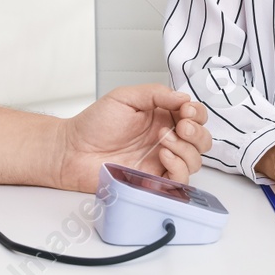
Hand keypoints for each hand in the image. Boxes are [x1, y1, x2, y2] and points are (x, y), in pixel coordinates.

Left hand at [55, 85, 211, 193]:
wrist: (73, 150)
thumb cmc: (94, 124)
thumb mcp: (125, 97)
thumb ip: (156, 93)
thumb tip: (183, 97)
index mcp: (161, 116)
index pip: (194, 115)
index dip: (196, 112)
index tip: (185, 109)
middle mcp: (165, 139)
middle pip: (201, 139)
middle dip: (197, 132)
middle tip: (182, 126)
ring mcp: (161, 161)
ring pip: (195, 160)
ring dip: (185, 148)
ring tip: (162, 139)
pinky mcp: (155, 181)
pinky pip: (181, 180)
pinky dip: (178, 166)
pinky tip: (162, 155)